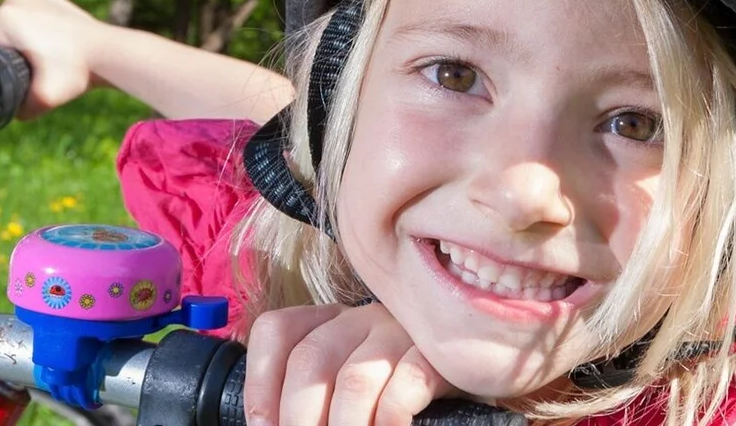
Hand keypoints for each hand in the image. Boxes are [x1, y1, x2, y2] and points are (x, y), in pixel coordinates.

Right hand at [0, 0, 109, 118]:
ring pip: (14, 28)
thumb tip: (9, 113)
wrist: (111, 53)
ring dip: (19, 46)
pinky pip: (34, 21)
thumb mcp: (43, 99)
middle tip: (21, 77)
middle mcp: (16, 2)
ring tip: (37, 65)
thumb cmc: (77, 71)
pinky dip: (38, 35)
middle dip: (3, 57)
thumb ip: (19, 110)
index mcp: (5, 18)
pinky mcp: (52, 1)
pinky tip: (51, 51)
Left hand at [243, 303, 455, 425]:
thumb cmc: (398, 385)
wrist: (476, 366)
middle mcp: (361, 319)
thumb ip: (316, 394)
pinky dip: (389, 420)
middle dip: (298, 417)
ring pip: (355, 379)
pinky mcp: (437, 355)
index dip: (260, 382)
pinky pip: (406, 384)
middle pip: (311, 360)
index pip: (278, 331)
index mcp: (330, 322)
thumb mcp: (352, 380)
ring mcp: (401, 334)